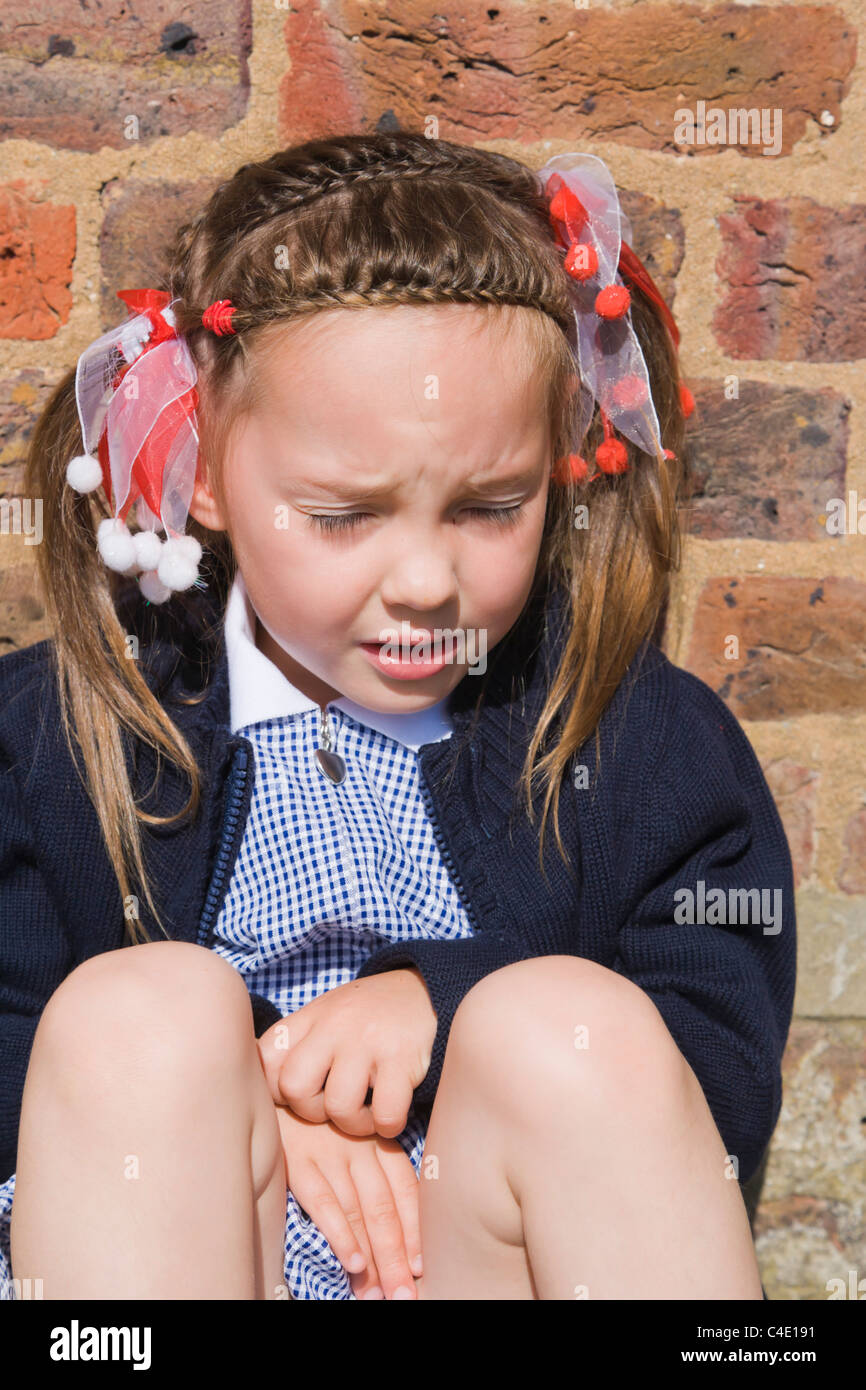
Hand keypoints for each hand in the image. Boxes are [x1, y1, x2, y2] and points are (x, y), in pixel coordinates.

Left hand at [257, 969, 436, 1137]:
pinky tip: (390, 1118)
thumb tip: (259, 1079)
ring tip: (366, 1117)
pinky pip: (384, 1112)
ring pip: (338, 1106)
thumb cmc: (368, 1015)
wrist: (426, 989)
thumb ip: (298, 1041)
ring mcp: (368, 1040)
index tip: (299, 1094)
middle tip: (334, 1110)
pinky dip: (387, 1126)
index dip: (274, 1090)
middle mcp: (334, 1026)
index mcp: (311, 1017)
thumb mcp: (327, 1014)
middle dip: (312, 1112)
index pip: (266, 1058)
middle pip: (294, 1088)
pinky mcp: (402, 1058)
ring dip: (354, 1125)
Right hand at [274, 1103, 422, 1299]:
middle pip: (385, 1209)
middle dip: (397, 1258)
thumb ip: (371, 1167)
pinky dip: (341, 1234)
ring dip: (372, 1259)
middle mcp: (359, 1148)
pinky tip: (353, 1263)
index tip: (421, 1267)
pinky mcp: (298, 1161)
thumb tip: (389, 1226)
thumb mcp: (351, 1133)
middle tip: (404, 1296)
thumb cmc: (317, 1119)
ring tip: (379, 1294)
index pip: (405, 1191)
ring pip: (359, 1213)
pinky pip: (324, 1203)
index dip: (415, 1230)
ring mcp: (330, 1154)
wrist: (275, 1085)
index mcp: (378, 1141)